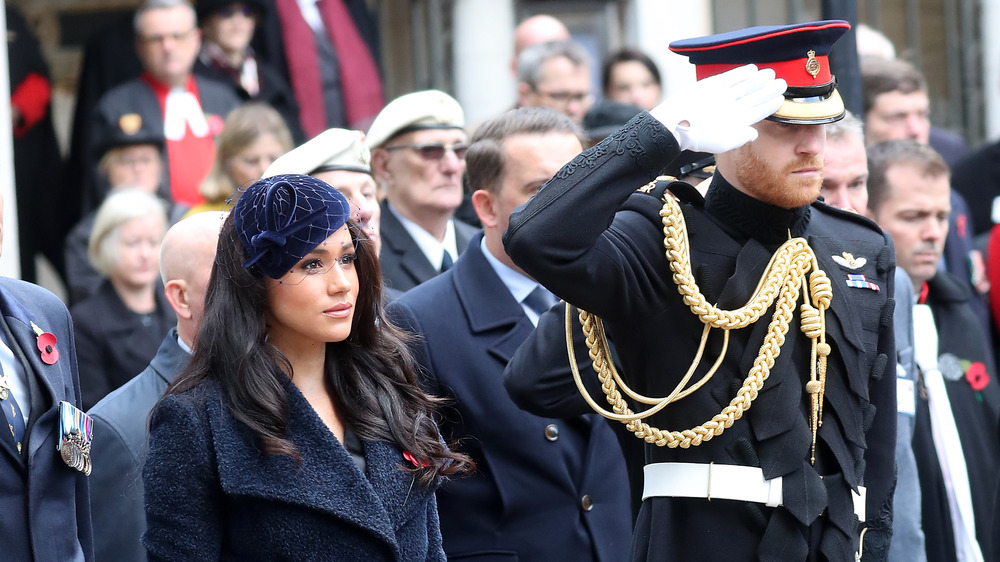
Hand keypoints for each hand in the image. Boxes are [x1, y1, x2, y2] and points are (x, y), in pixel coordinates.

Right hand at [651, 64, 786, 152]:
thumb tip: (755, 134)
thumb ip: (741, 137)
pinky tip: (753, 69)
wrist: (675, 125)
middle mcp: (730, 108)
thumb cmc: (697, 137)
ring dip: (758, 80)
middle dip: (768, 90)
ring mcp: (721, 96)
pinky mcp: (711, 86)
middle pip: (753, 97)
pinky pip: (729, 78)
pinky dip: (741, 73)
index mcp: (734, 122)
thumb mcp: (723, 143)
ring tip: (771, 74)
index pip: (757, 112)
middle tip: (783, 83)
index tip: (781, 98)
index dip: (769, 105)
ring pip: (744, 86)